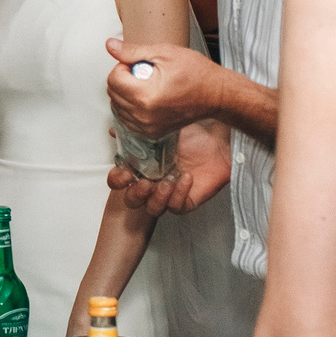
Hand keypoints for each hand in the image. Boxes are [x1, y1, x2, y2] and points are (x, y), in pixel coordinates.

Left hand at [105, 39, 224, 134]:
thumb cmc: (197, 74)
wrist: (216, 95)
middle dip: (123, 80)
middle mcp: (143, 115)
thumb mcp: (164, 53)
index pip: (113, 79)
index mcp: (145, 95)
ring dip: (126, 94)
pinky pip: (127, 120)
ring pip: (117, 108)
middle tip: (143, 73)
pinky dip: (131, 109)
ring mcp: (147, 127)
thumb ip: (133, 52)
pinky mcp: (152, 133)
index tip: (137, 64)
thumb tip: (110, 46)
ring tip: (147, 86)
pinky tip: (146, 99)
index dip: (123, 66)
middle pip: (113, 94)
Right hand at [108, 119, 229, 214]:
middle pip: (132, 201)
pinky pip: (176, 207)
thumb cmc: (193, 137)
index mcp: (142, 168)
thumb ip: (138, 130)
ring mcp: (168, 195)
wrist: (220, 143)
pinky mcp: (186, 202)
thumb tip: (114, 128)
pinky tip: (186, 178)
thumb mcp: (162, 127)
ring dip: (156, 198)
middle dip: (135, 194)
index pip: (119, 181)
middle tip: (144, 183)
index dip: (117, 180)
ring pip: (152, 208)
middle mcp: (152, 184)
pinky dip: (179, 194)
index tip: (123, 172)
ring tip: (166, 182)